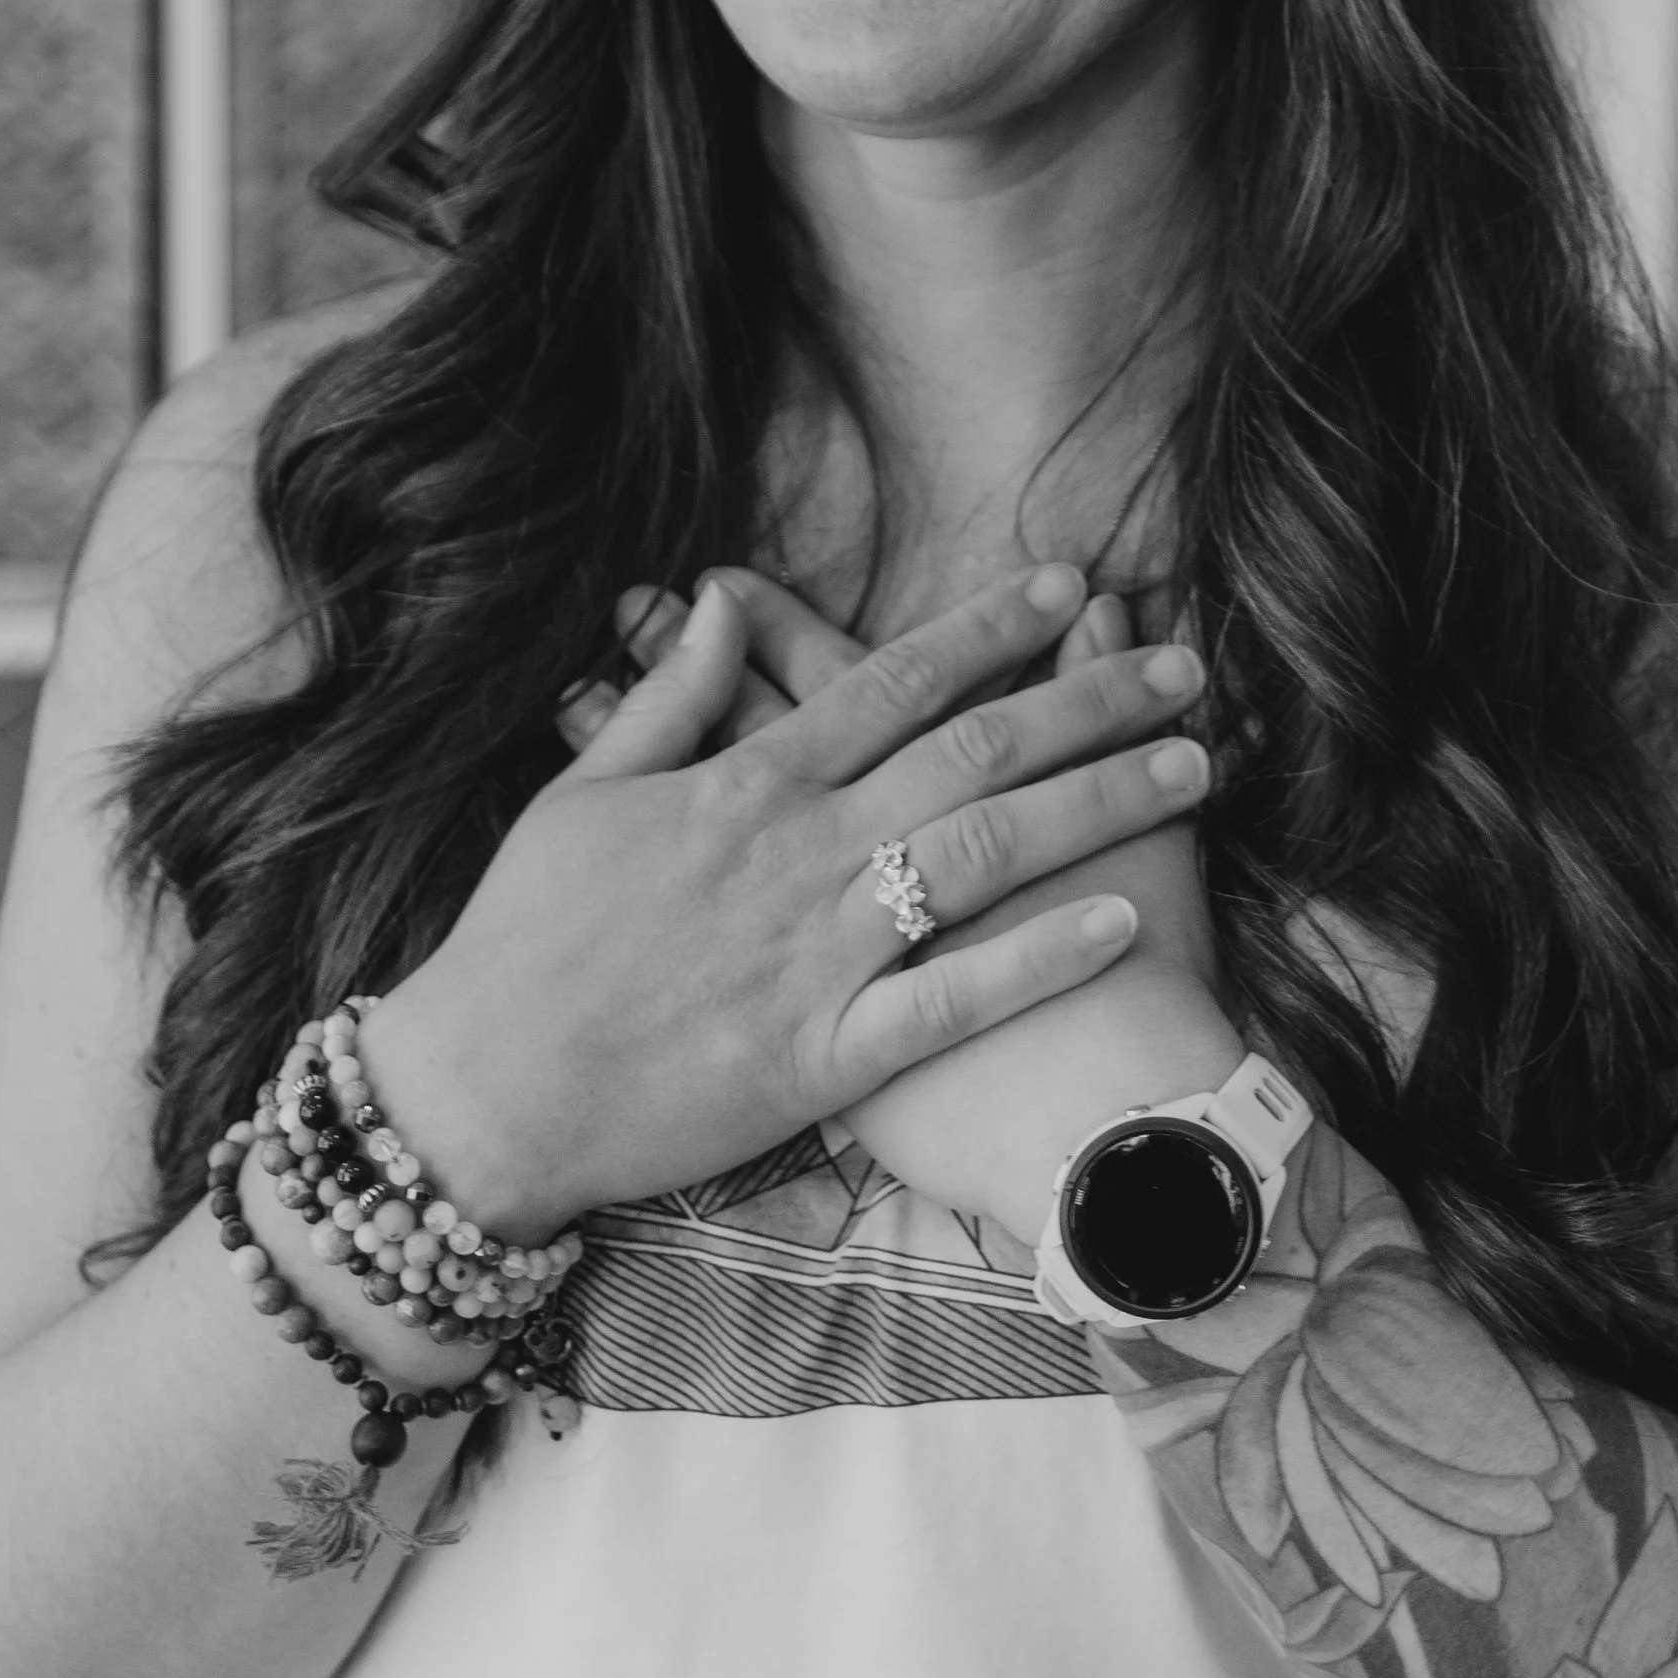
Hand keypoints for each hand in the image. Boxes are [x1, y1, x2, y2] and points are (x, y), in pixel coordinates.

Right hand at [365, 562, 1213, 1240]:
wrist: (483, 1091)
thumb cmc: (523, 941)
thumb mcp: (580, 794)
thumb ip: (667, 700)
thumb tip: (725, 608)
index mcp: (744, 782)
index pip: (892, 681)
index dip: (989, 628)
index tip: (1071, 586)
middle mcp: (799, 852)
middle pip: (973, 751)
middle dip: (1089, 700)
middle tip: (1185, 665)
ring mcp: (820, 952)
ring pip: (988, 854)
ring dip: (1099, 802)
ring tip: (1194, 764)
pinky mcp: (827, 1055)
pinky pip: (956, 999)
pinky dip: (1041, 959)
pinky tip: (1126, 919)